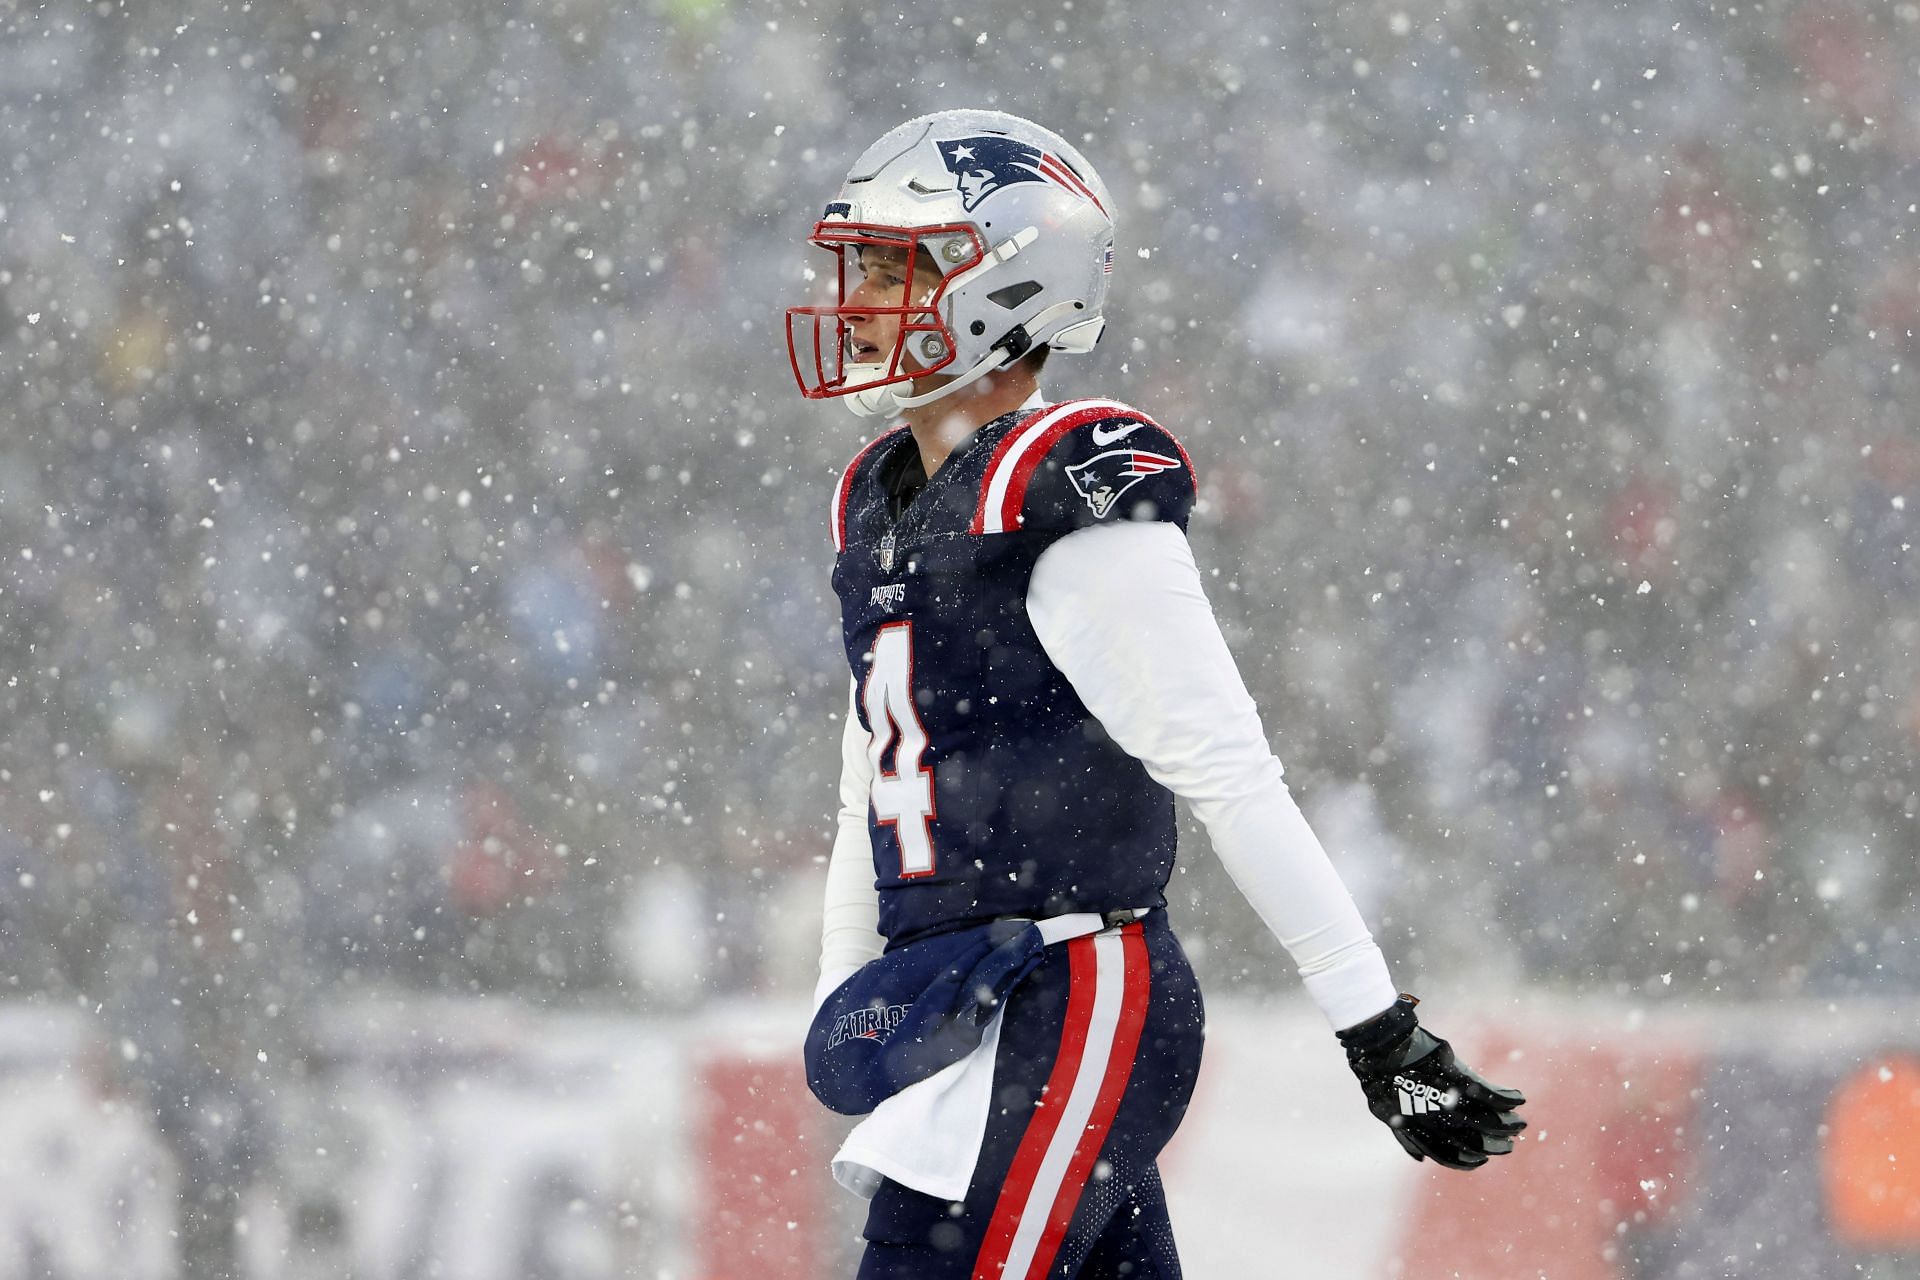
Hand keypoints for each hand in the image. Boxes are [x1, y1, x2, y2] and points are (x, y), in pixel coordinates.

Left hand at [1335, 994, 1525, 1169]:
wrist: (1379, 1043)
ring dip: (1506, 1123)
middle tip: (1510, 1144)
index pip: (1447, 1154)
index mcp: (1417, 1128)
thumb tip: (1421, 1160)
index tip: (1481, 1161)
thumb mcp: (1384, 1110)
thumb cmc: (1380, 1075)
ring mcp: (1444, 1095)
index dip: (1467, 1161)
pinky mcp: (1454, 1073)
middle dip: (1494, 1145)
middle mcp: (1432, 1116)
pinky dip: (1505, 1097)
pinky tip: (1519, 1099)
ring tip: (1519, 1123)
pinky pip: (1486, 1092)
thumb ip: (1406, 1136)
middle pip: (1472, 1139)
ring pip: (1484, 1119)